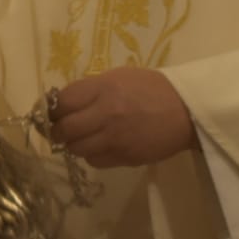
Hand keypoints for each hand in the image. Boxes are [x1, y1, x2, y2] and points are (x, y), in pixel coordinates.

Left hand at [50, 66, 193, 167]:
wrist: (187, 112)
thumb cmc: (151, 89)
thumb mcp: (118, 77)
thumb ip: (90, 89)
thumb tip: (64, 102)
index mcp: (102, 89)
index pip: (62, 103)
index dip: (52, 108)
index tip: (52, 111)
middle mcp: (105, 115)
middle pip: (64, 129)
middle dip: (57, 130)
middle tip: (60, 128)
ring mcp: (115, 139)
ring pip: (77, 148)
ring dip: (74, 144)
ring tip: (81, 137)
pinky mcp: (125, 158)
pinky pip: (95, 161)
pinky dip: (92, 155)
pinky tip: (99, 146)